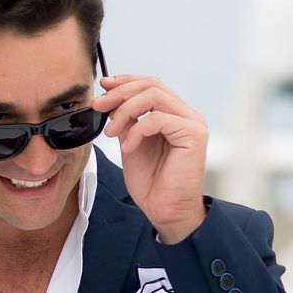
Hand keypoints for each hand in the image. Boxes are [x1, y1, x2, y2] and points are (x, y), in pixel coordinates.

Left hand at [94, 74, 208, 242]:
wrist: (165, 210)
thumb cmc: (151, 183)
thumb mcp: (130, 143)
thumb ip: (126, 121)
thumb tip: (109, 99)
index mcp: (173, 114)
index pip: (150, 84)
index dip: (125, 81)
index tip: (102, 86)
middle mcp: (186, 114)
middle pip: (152, 85)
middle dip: (120, 93)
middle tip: (98, 106)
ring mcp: (192, 123)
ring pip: (155, 96)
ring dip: (125, 110)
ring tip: (110, 132)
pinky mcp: (194, 134)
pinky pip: (159, 118)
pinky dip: (137, 130)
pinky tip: (128, 148)